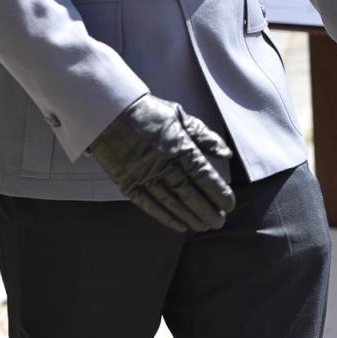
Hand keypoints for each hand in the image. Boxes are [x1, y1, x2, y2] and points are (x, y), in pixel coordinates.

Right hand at [89, 95, 235, 232]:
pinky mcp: (127, 182)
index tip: (229, 204)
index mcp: (177, 144)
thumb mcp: (179, 115)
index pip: (202, 173)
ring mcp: (143, 174)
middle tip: (219, 222)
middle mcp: (162, 162)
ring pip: (170, 202)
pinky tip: (179, 225)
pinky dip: (164, 217)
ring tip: (203, 226)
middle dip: (206, 210)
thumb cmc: (147, 111)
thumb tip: (226, 153)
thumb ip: (204, 135)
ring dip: (189, 216)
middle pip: (188, 192)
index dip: (217, 191)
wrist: (107, 110)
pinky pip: (148, 204)